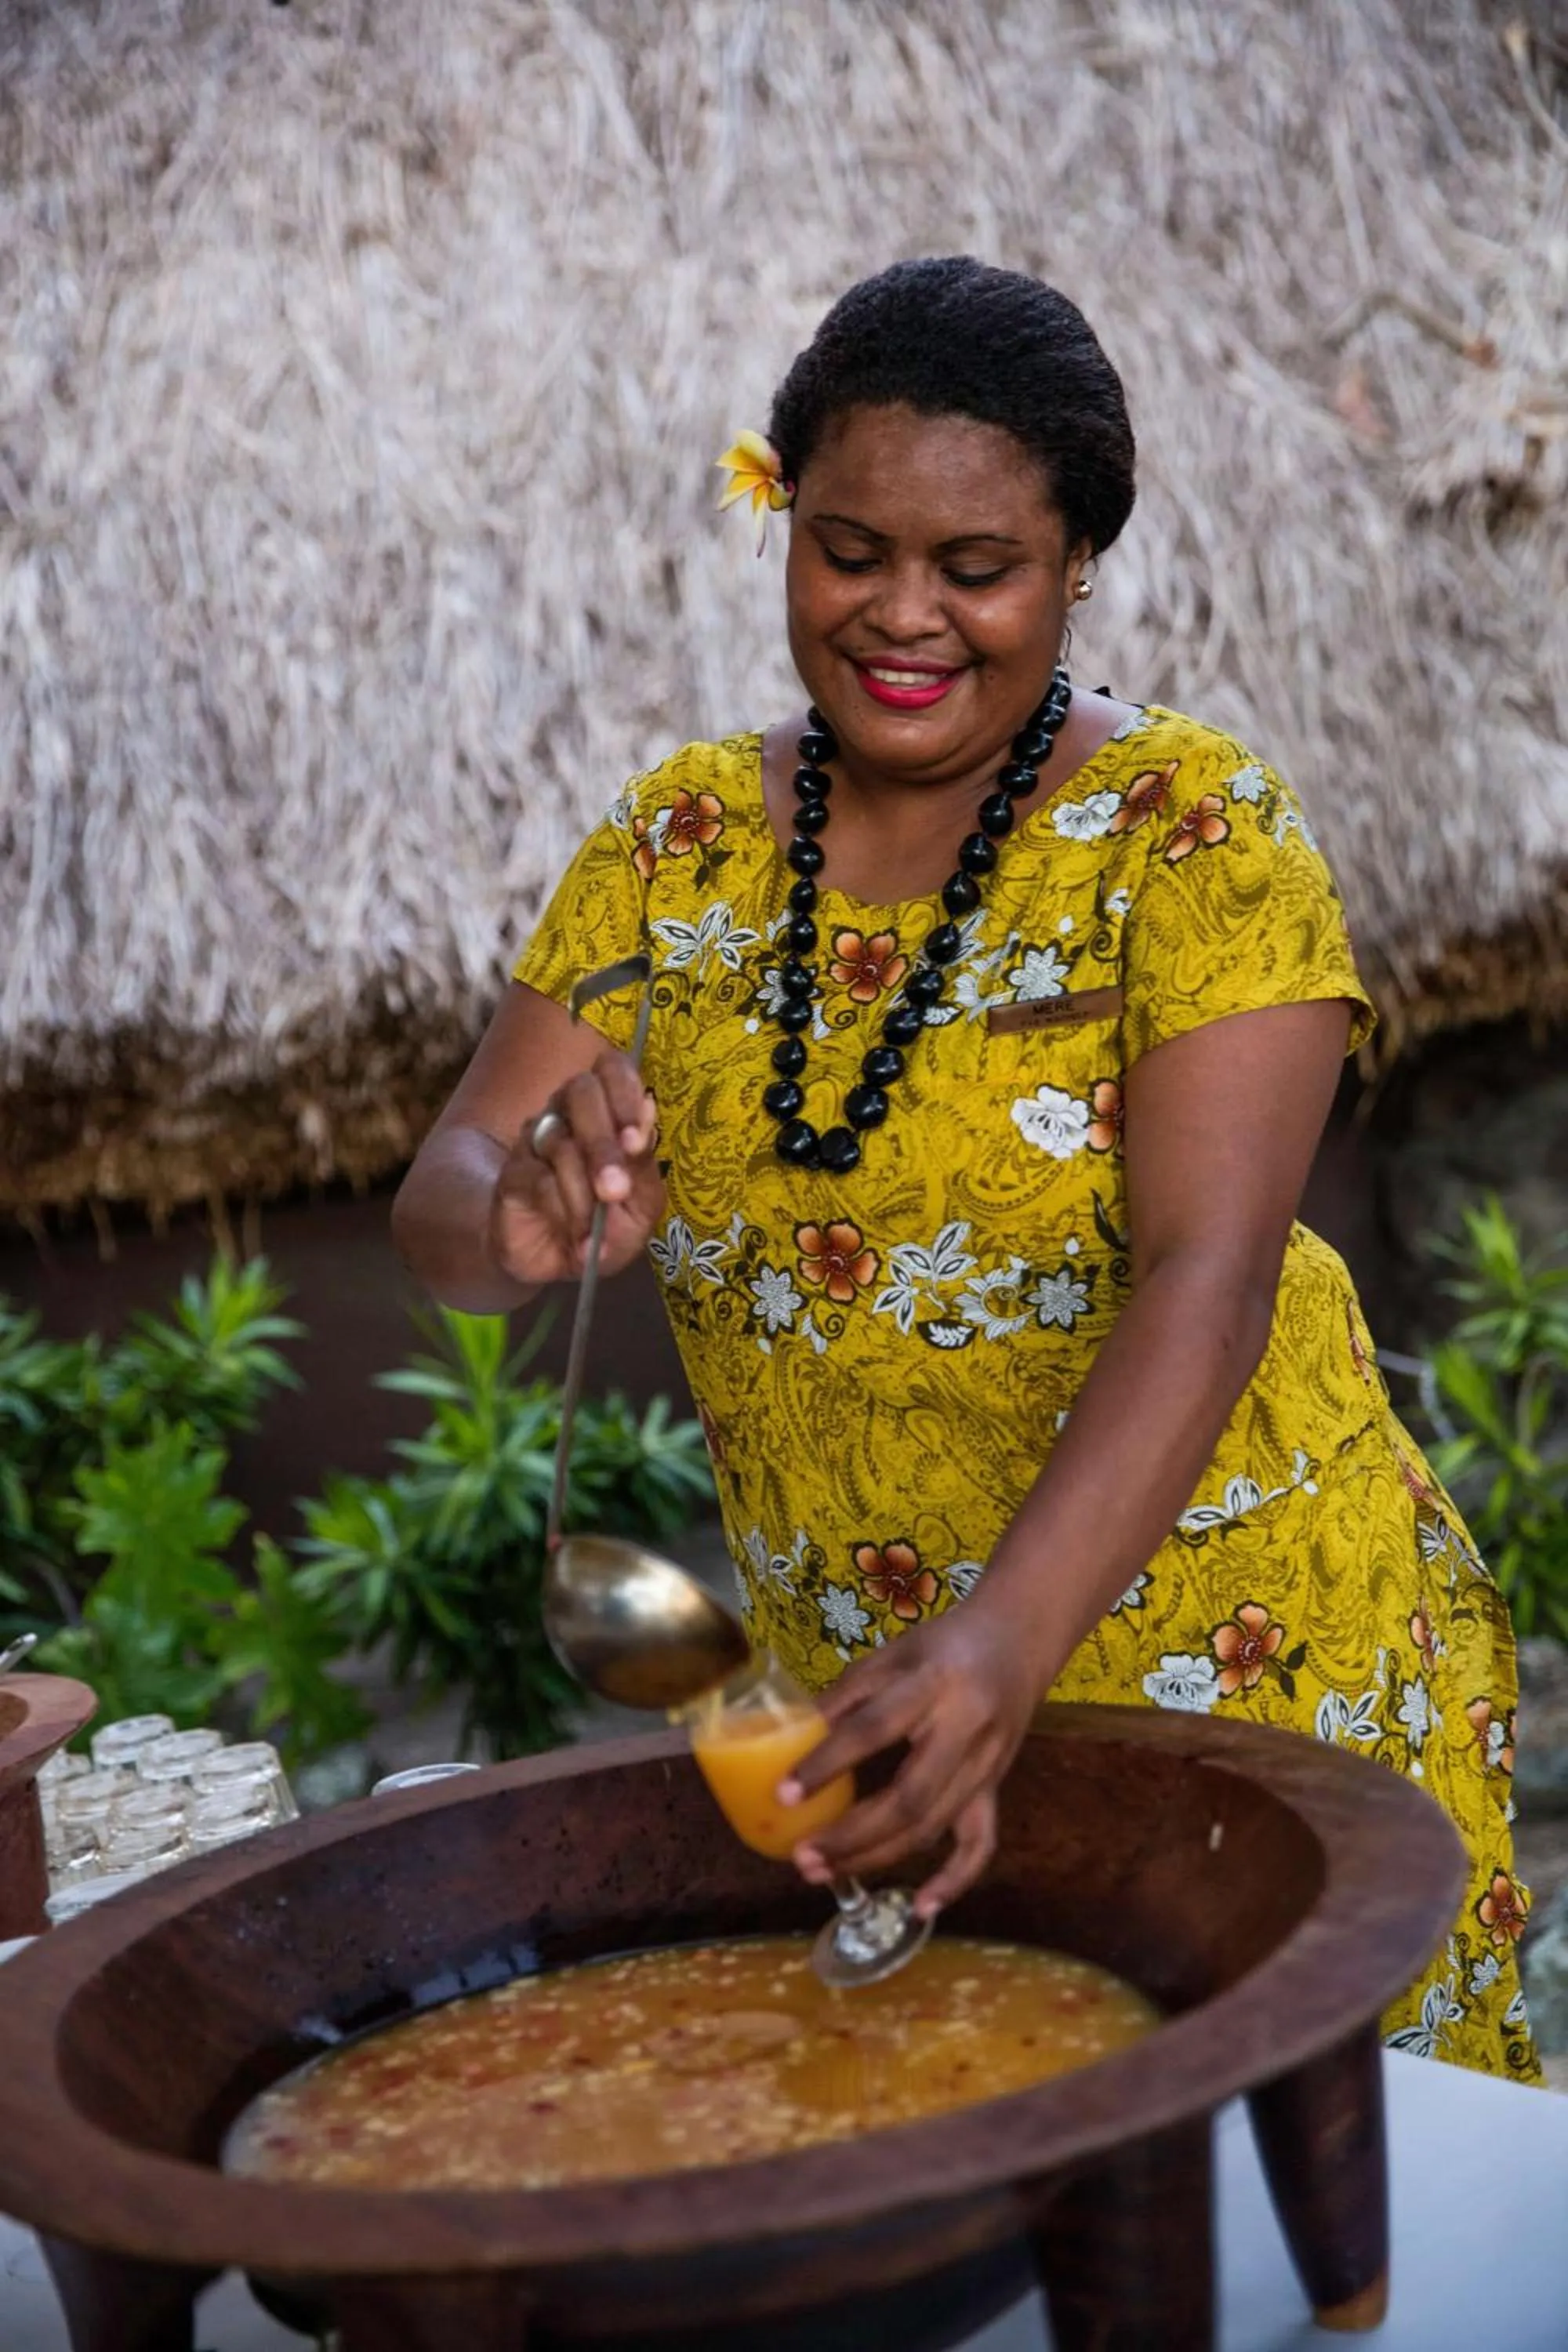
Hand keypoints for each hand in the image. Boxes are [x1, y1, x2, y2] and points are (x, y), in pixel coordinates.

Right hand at [487, 1050, 664, 1285]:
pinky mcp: (513, 1171)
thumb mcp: (641, 1205)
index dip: (624, 1094)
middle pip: (581, 1093)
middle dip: (603, 1145)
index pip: (613, 1068)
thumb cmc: (608, 1226)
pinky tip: (579, 1241)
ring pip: (560, 1142)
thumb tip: (647, 1109)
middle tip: (615, 1190)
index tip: (635, 1142)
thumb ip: (644, 1162)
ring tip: (596, 1232)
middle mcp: (570, 1111)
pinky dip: (562, 1212)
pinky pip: (538, 1178)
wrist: (557, 1264)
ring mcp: (537, 1137)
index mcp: (610, 1109)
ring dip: (583, 1192)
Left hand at [778, 1590, 1048, 1918]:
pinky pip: (980, 1842)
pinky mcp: (996, 1786)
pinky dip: (953, 1880)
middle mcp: (965, 1729)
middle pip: (908, 1798)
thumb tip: (786, 1740)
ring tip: (825, 1873)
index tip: (784, 1795)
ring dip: (878, 1858)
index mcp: (931, 1684)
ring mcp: (986, 1765)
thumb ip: (844, 1697)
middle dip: (851, 1836)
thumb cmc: (943, 1645)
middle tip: (802, 1858)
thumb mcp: (890, 1655)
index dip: (827, 1764)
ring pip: (933, 1826)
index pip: (874, 1729)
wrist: (1018, 1640)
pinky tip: (919, 1907)